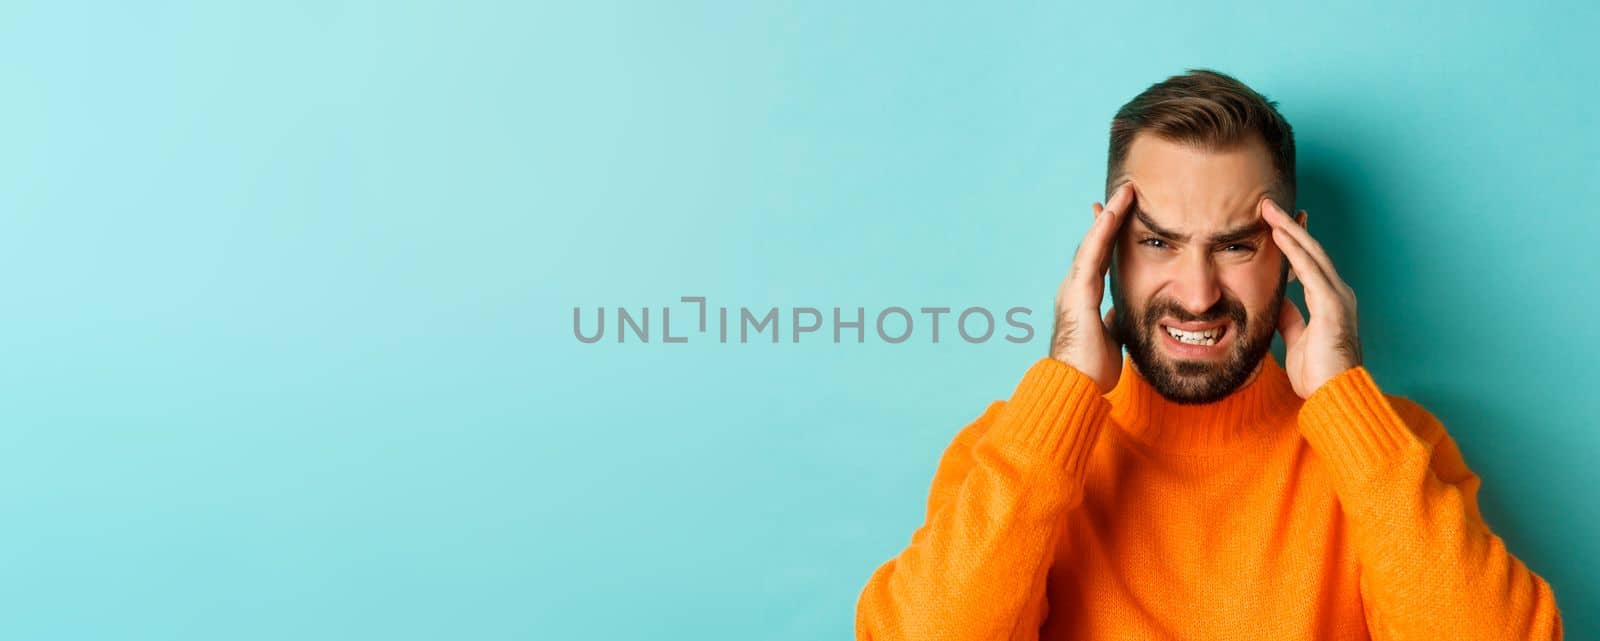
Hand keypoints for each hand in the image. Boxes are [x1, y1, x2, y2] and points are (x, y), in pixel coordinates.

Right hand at [1049, 182, 1132, 391]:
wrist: (1076, 386)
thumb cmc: (1090, 369)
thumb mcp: (1109, 337)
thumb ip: (1111, 320)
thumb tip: (1117, 313)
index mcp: (1083, 298)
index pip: (1099, 259)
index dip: (1108, 236)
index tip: (1116, 214)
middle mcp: (1075, 288)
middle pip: (1095, 244)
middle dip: (1108, 218)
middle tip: (1123, 192)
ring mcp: (1074, 288)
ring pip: (1093, 242)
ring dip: (1109, 216)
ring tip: (1125, 193)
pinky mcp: (1078, 292)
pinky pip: (1092, 253)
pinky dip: (1102, 231)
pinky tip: (1112, 212)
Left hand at [1262, 198, 1362, 397]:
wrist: (1334, 397)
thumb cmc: (1318, 374)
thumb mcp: (1296, 340)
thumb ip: (1290, 319)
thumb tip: (1277, 303)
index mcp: (1328, 302)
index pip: (1308, 263)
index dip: (1293, 242)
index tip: (1276, 224)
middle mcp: (1336, 294)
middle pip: (1311, 251)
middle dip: (1290, 226)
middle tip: (1268, 204)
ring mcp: (1337, 298)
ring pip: (1311, 253)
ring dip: (1290, 228)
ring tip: (1269, 209)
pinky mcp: (1332, 306)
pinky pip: (1310, 270)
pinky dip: (1294, 249)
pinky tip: (1279, 233)